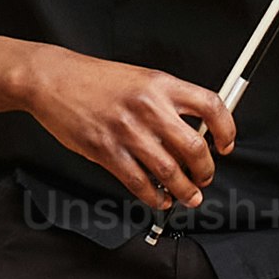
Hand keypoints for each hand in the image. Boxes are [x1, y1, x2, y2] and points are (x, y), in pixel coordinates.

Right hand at [23, 46, 234, 208]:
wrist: (53, 79)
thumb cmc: (94, 79)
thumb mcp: (140, 78)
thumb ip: (167, 101)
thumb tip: (193, 131)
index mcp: (161, 84)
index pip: (210, 106)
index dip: (226, 130)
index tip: (226, 146)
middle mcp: (148, 107)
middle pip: (194, 148)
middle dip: (206, 172)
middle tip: (205, 179)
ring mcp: (127, 130)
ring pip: (169, 171)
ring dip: (185, 190)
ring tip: (189, 196)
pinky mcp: (106, 150)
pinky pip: (138, 182)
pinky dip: (154, 197)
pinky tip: (159, 199)